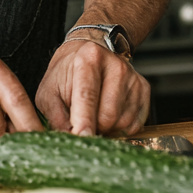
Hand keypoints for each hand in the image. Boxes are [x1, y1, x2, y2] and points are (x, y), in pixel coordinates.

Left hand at [36, 40, 150, 136]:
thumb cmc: (66, 74)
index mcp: (88, 59)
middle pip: (108, 115)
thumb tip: (68, 140)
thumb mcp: (49, 91)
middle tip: (82, 124)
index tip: (81, 138)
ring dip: (107, 130)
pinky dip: (120, 128)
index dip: (84, 121)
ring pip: (122, 122)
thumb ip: (55, 116)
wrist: (89, 53)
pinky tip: (109, 117)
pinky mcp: (144, 88)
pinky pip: (134, 124)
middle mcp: (116, 66)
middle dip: (94, 128)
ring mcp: (133, 77)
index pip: (88, 96)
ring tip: (95, 117)